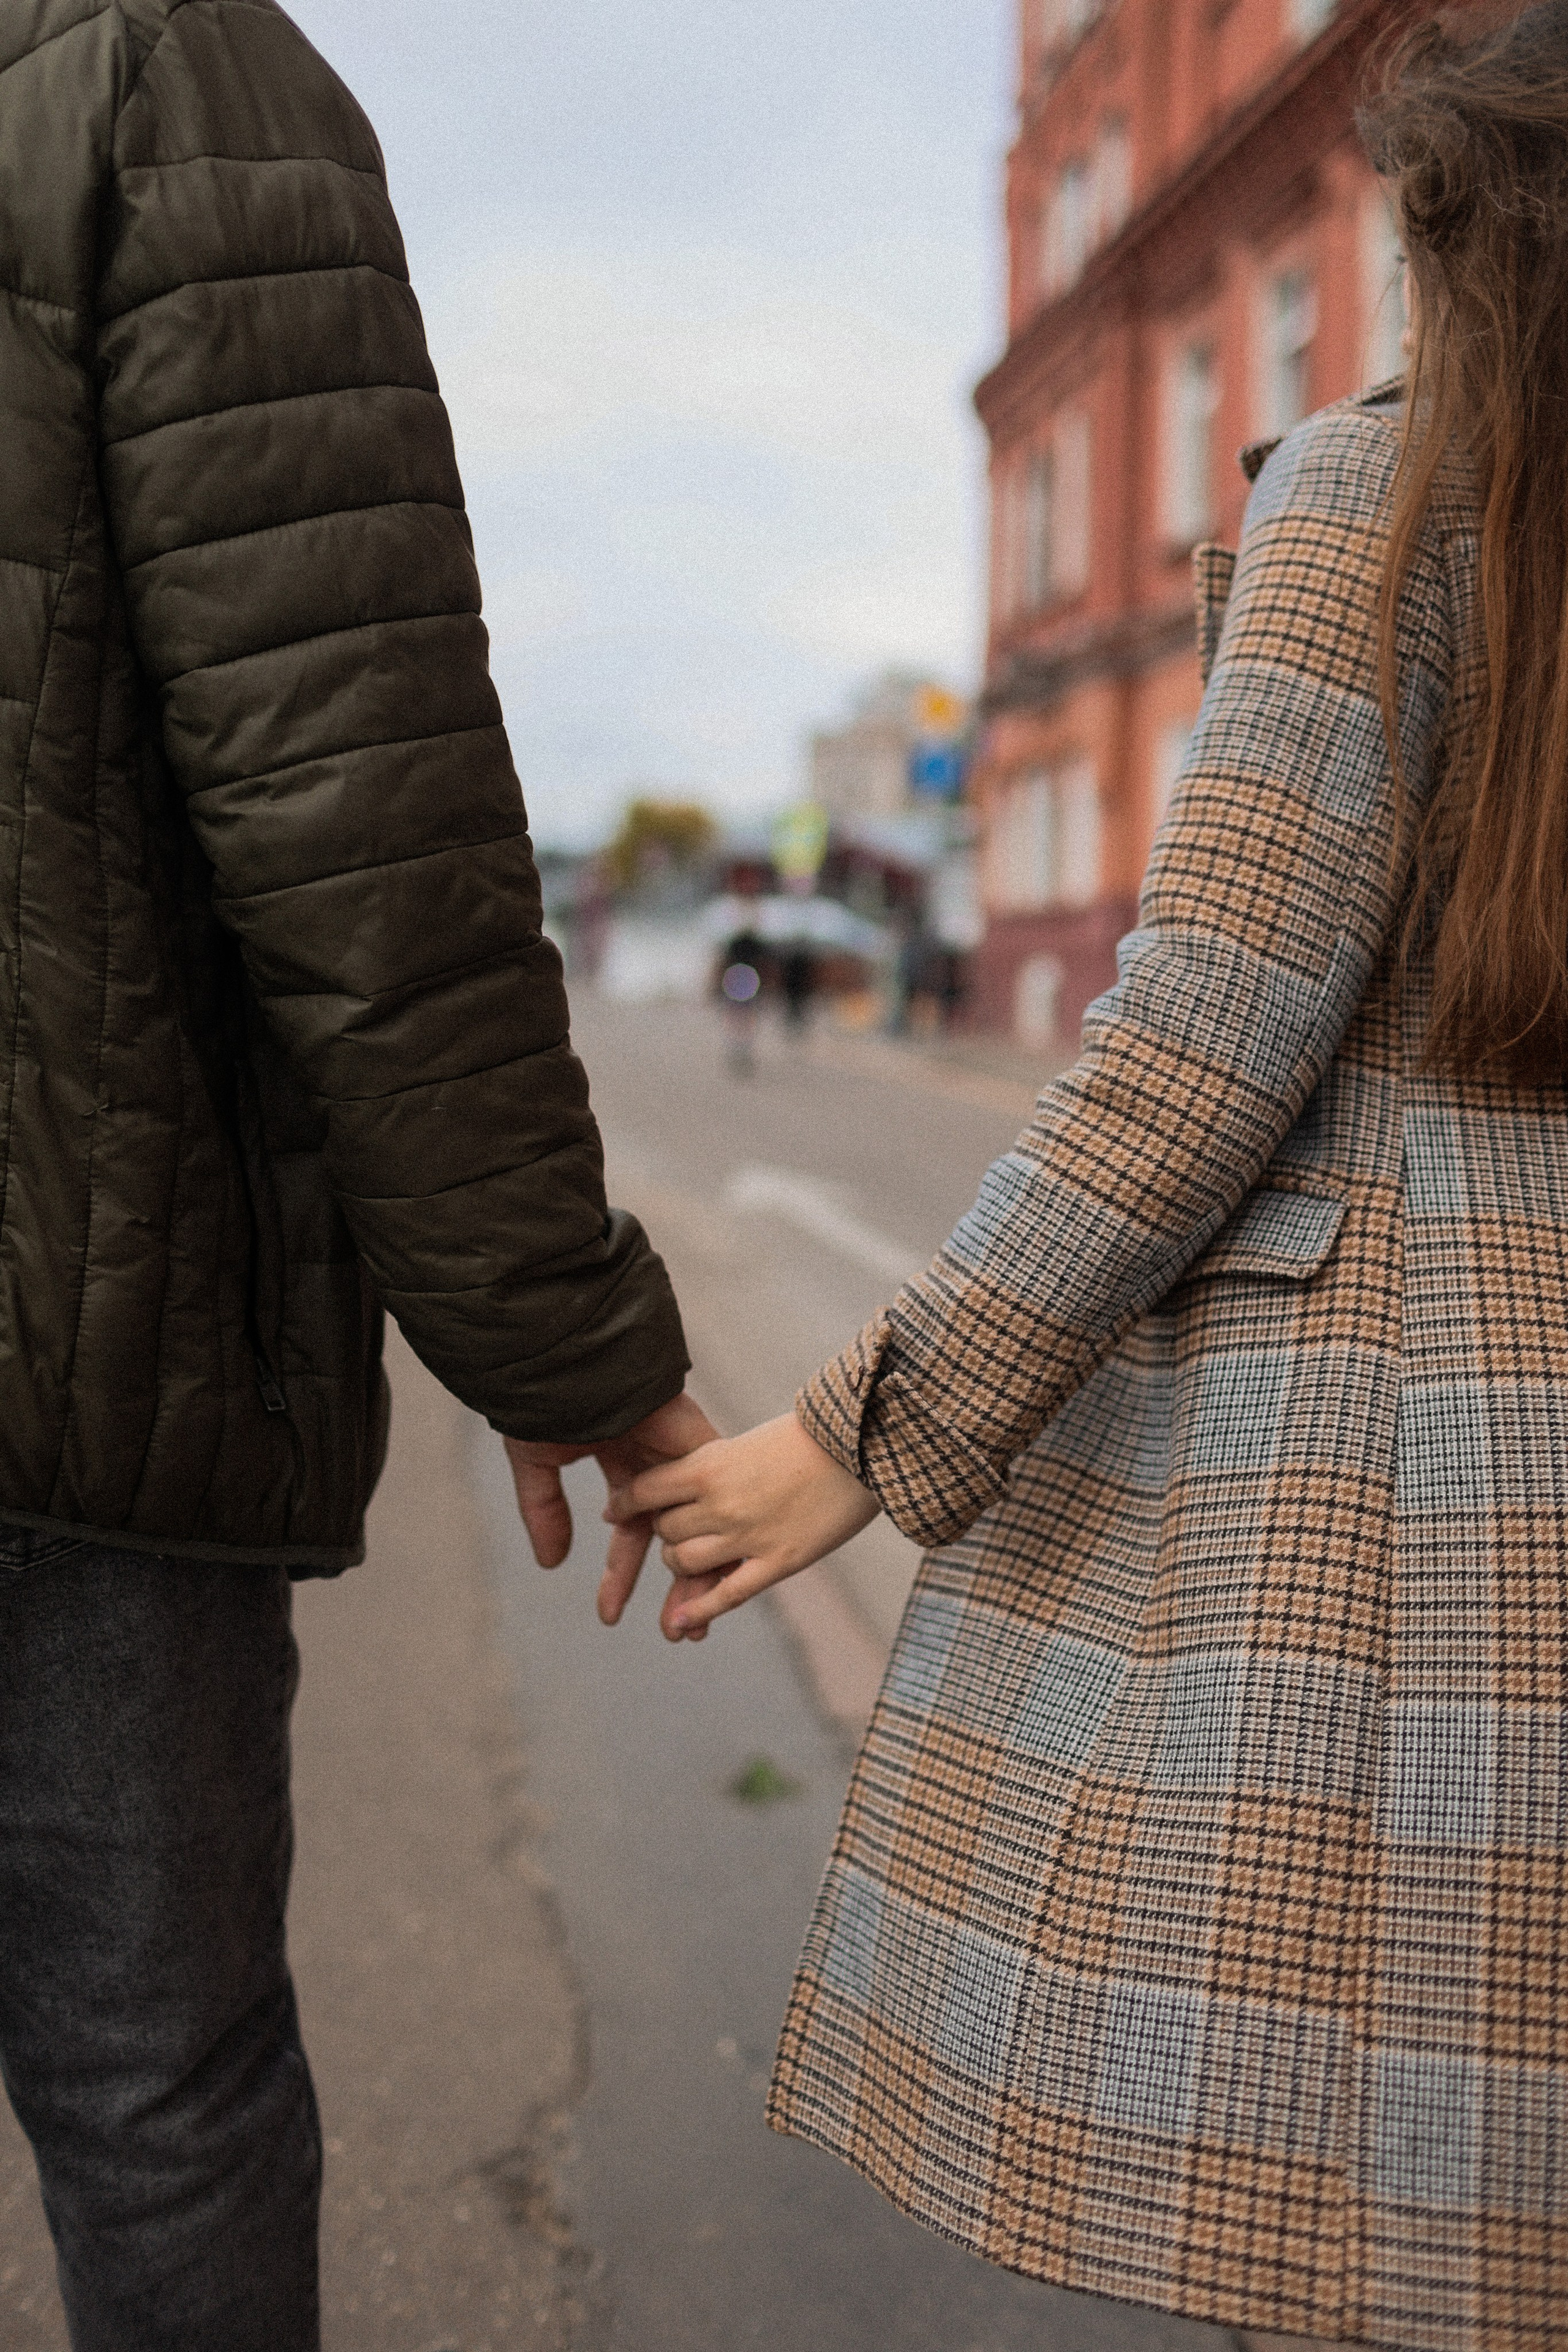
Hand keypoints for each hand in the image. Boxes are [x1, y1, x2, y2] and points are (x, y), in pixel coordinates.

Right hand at [504, 1391, 719, 1625]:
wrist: (571, 1358)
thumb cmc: (548, 1400)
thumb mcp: (538, 1462)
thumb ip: (546, 1511)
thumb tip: (552, 1564)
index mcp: (620, 1461)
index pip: (627, 1531)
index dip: (619, 1574)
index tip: (608, 1615)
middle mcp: (656, 1463)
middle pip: (673, 1536)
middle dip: (674, 1584)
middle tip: (677, 1633)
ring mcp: (681, 1454)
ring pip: (700, 1524)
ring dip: (702, 1573)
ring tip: (698, 1624)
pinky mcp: (702, 1446)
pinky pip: (718, 1499)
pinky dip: (721, 1538)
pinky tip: (723, 1578)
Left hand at [609, 1412, 878, 1640]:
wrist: (863, 1445)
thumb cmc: (809, 1436)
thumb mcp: (747, 1442)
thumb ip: (713, 1466)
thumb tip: (683, 1483)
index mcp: (708, 1464)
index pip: (646, 1490)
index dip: (627, 1502)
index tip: (617, 1509)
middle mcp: (719, 1503)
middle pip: (664, 1531)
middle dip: (666, 1531)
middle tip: (678, 1527)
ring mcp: (747, 1536)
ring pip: (683, 1564)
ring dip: (681, 1564)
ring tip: (692, 1558)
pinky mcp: (777, 1562)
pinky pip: (724, 1596)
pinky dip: (697, 1612)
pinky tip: (679, 1624)